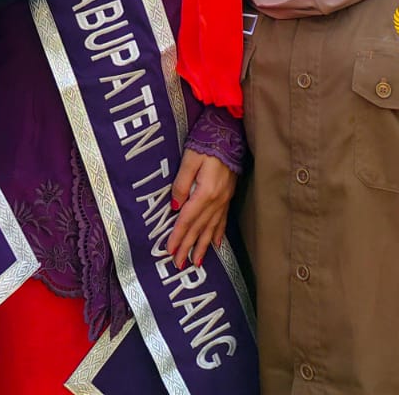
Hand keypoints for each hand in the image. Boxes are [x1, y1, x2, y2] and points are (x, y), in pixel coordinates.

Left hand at [165, 149, 236, 269]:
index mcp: (205, 192)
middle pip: (199, 228)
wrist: (228, 135)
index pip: (187, 219)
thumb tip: (175, 208)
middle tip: (179, 264)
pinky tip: (215, 245)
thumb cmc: (205, 145)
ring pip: (211, 228)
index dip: (178, 236)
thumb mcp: (189, 161)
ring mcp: (224, 200)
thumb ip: (181, 184)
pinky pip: (222, 220)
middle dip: (188, 247)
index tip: (170, 250)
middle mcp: (216, 200)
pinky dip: (218, 234)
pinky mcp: (228, 196)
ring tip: (196, 262)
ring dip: (203, 246)